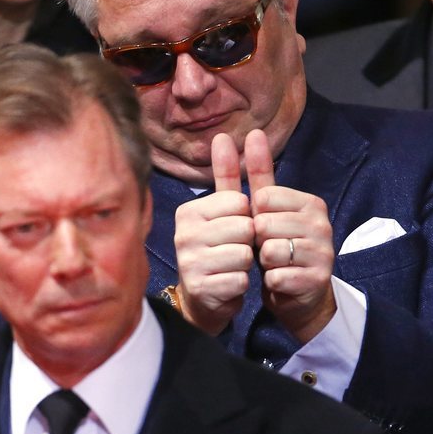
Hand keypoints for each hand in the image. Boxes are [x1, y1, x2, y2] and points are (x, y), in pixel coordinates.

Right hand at [172, 133, 253, 334]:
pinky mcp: (199, 288)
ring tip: (231, 266)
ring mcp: (189, 262)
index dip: (248, 217)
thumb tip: (223, 135)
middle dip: (249, 240)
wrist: (207, 298)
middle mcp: (184, 233)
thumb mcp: (226, 211)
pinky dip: (241, 283)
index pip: (239, 202)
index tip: (235, 226)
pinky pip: (240, 279)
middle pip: (244, 227)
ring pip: (243, 254)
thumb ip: (226, 174)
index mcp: (190, 211)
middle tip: (234, 249)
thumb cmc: (221, 249)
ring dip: (246, 263)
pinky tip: (228, 283)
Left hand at [245, 129, 336, 342]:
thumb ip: (257, 173)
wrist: (299, 295)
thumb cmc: (279, 247)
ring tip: (275, 265)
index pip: (264, 196)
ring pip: (270, 250)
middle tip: (269, 249)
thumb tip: (252, 132)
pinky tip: (281, 280)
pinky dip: (271, 281)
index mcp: (311, 202)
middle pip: (265, 223)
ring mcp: (324, 251)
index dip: (255, 215)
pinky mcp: (318, 279)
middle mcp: (322, 223)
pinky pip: (276, 276)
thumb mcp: (266, 211)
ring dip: (264, 262)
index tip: (265, 226)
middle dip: (258, 240)